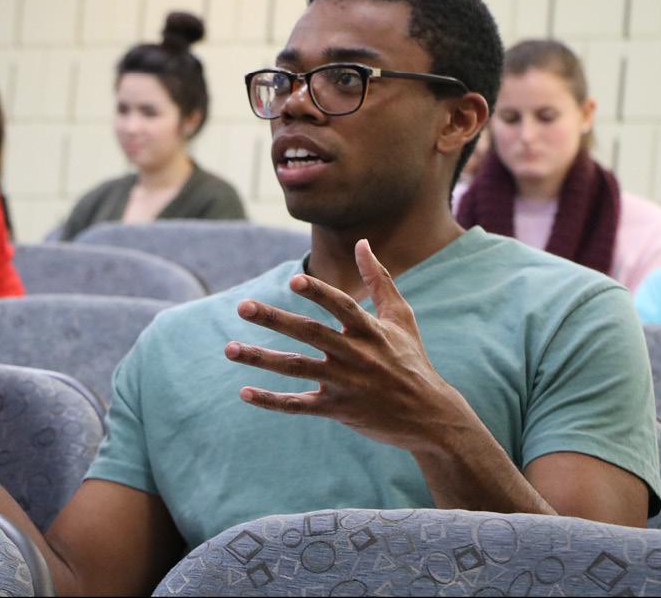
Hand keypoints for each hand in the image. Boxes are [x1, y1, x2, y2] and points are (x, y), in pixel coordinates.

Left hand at [225, 239, 469, 453]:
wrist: (430, 416)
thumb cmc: (412, 361)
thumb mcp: (401, 318)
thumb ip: (379, 280)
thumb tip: (363, 243)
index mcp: (371, 331)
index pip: (342, 307)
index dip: (319, 293)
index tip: (293, 280)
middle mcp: (356, 356)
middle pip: (310, 334)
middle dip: (274, 319)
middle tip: (242, 306)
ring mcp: (345, 384)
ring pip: (296, 368)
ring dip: (260, 359)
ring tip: (229, 349)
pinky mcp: (337, 409)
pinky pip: (299, 404)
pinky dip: (271, 401)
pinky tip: (243, 392)